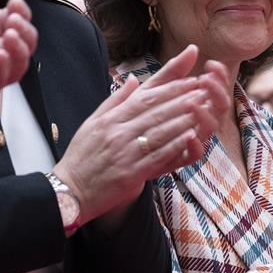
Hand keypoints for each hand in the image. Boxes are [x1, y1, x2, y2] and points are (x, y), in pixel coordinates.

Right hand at [52, 45, 230, 226]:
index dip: (170, 87)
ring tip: (204, 108)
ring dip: (184, 118)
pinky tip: (191, 137)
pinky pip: (156, 156)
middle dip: (182, 98)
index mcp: (110, 119)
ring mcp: (124, 153)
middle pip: (155, 111)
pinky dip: (175, 146)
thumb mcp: (92, 123)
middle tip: (204, 89)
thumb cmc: (82, 157)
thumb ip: (115, 101)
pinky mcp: (130, 173)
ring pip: (160, 131)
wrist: (69, 192)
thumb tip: (133, 79)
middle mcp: (118, 132)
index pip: (145, 97)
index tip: (190, 79)